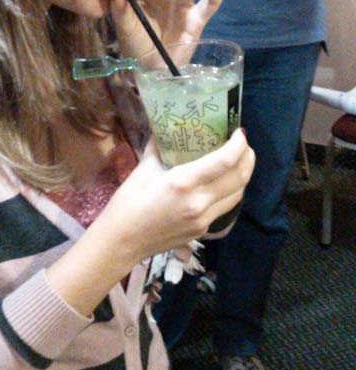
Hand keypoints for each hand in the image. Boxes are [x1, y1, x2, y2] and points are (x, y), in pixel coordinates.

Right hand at [97, 129, 254, 266]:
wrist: (121, 242)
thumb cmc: (127, 203)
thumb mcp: (142, 169)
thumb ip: (158, 147)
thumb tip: (166, 126)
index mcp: (183, 182)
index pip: (224, 161)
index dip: (238, 145)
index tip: (239, 132)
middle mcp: (199, 202)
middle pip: (239, 178)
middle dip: (248, 158)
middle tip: (244, 144)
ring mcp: (203, 219)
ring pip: (237, 194)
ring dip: (243, 176)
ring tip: (240, 161)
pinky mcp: (202, 230)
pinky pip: (224, 207)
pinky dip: (230, 192)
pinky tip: (223, 183)